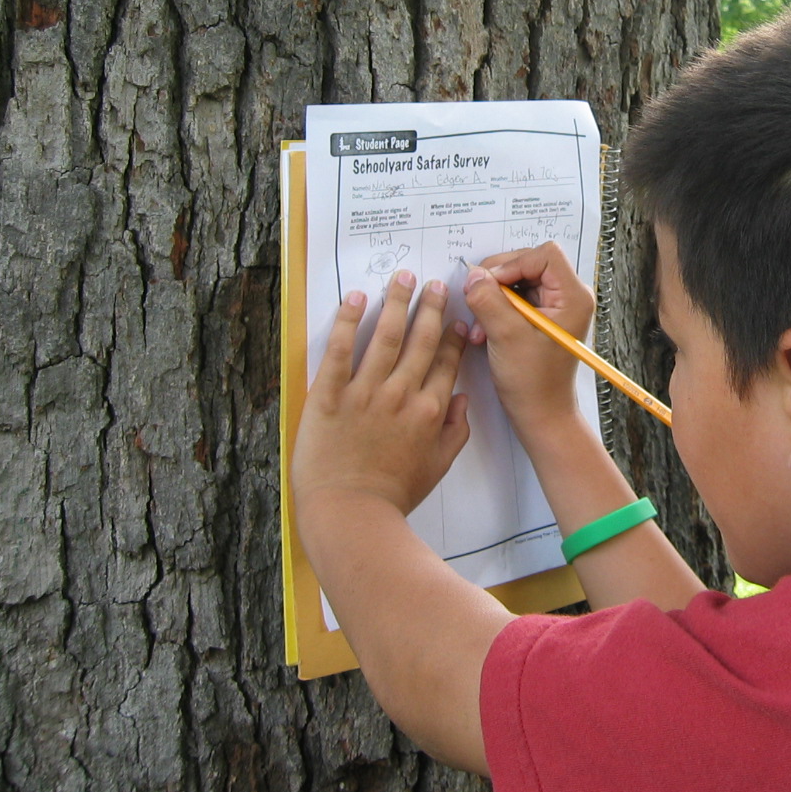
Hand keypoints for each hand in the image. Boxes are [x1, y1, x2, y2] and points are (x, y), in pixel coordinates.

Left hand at [292, 270, 470, 518]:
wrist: (351, 513)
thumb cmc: (393, 495)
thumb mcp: (438, 466)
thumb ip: (455, 432)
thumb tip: (460, 401)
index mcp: (429, 411)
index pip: (446, 362)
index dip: (453, 336)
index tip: (457, 317)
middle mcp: (401, 394)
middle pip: (421, 340)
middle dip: (430, 308)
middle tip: (434, 284)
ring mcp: (365, 392)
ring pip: (385, 336)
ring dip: (396, 303)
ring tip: (403, 278)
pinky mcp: (330, 395)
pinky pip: (340, 350)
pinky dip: (347, 321)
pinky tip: (356, 298)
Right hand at [462, 242, 593, 436]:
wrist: (541, 415)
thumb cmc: (533, 382)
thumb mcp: (506, 337)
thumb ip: (489, 300)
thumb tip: (472, 275)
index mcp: (573, 297)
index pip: (544, 254)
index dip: (513, 263)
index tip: (490, 284)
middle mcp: (568, 296)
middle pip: (528, 263)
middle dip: (498, 282)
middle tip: (476, 301)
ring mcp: (555, 306)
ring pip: (517, 280)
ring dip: (493, 298)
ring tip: (479, 326)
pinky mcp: (541, 317)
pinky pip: (515, 298)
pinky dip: (496, 309)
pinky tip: (483, 332)